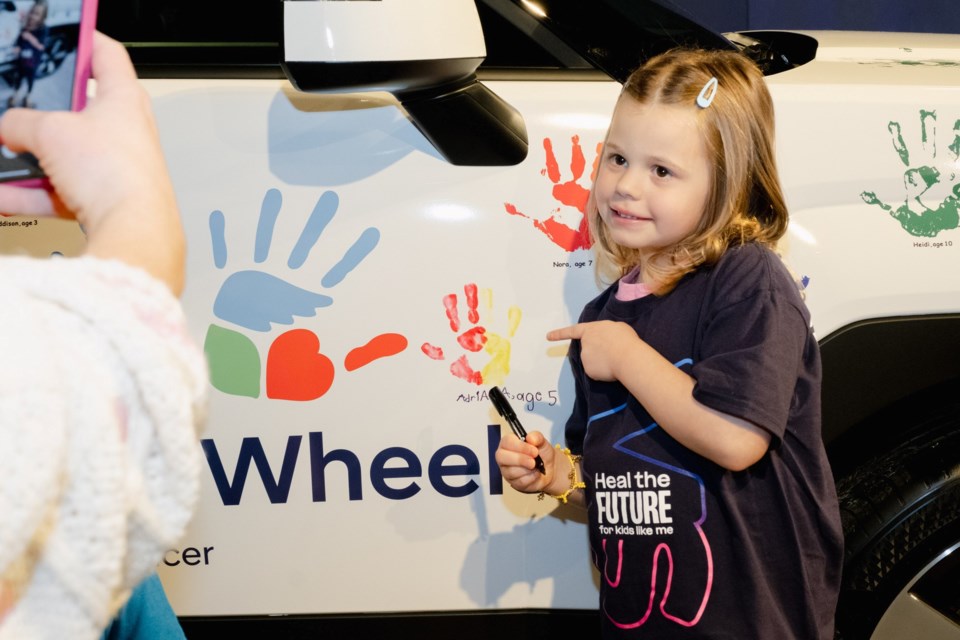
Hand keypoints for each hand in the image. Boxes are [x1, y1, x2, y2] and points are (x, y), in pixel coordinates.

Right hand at [0, 32, 184, 293]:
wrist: (134, 227)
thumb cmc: (115, 172)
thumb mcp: (50, 132)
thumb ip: (21, 123)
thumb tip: (8, 129)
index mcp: (123, 98)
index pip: (106, 55)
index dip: (84, 41)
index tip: (64, 39)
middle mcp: (125, 131)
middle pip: (75, 112)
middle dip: (39, 117)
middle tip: (15, 114)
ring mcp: (116, 167)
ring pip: (62, 157)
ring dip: (26, 162)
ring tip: (2, 159)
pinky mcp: (106, 199)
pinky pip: (60, 192)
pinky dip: (31, 195)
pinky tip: (4, 198)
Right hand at [494, 430, 557, 494]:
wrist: (550, 469)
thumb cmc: (542, 454)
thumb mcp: (542, 442)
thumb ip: (537, 437)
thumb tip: (530, 438)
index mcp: (509, 442)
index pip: (507, 442)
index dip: (520, 446)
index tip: (534, 450)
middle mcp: (504, 456)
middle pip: (501, 457)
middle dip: (520, 459)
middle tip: (533, 461)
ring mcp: (506, 470)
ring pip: (511, 471)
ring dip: (527, 470)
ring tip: (536, 466)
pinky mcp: (512, 482)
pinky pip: (519, 482)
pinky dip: (531, 478)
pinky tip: (535, 474)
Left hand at [547, 320, 639, 381]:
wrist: (626, 357)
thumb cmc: (624, 339)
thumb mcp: (617, 328)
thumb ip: (607, 332)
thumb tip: (606, 339)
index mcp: (590, 330)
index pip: (572, 331)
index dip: (560, 334)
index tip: (548, 337)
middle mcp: (584, 344)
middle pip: (588, 349)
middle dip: (598, 352)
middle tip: (613, 354)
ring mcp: (585, 358)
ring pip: (593, 362)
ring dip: (602, 362)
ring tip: (617, 360)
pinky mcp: (588, 371)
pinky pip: (596, 372)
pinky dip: (604, 372)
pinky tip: (613, 369)